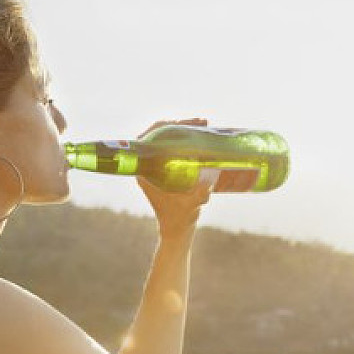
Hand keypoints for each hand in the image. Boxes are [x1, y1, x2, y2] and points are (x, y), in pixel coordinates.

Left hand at [136, 118, 213, 237]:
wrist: (178, 231)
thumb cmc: (179, 218)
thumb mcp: (191, 203)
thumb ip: (198, 192)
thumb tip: (209, 176)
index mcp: (144, 170)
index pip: (148, 137)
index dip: (164, 126)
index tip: (181, 122)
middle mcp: (148, 166)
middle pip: (161, 136)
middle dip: (181, 125)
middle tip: (201, 122)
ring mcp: (158, 167)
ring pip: (169, 140)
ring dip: (186, 131)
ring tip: (204, 125)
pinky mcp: (168, 170)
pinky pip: (176, 148)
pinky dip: (189, 140)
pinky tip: (203, 136)